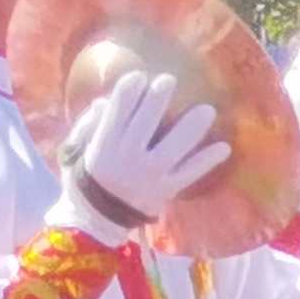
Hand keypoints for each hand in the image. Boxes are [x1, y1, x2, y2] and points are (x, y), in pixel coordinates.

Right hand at [61, 68, 226, 228]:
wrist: (96, 221)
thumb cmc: (84, 181)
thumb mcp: (76, 152)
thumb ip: (89, 127)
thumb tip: (104, 102)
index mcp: (102, 148)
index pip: (115, 115)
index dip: (126, 94)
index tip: (138, 76)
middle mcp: (127, 159)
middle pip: (144, 124)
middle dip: (156, 100)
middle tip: (168, 80)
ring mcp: (149, 175)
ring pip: (173, 147)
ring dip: (190, 128)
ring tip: (206, 110)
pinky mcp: (166, 189)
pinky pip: (190, 173)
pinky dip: (207, 161)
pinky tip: (223, 147)